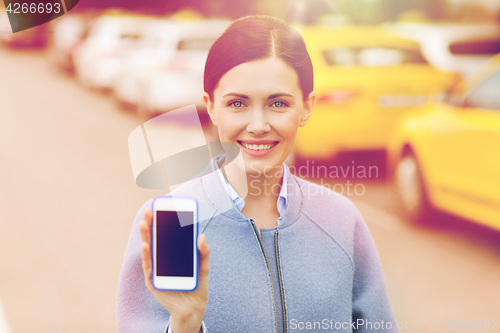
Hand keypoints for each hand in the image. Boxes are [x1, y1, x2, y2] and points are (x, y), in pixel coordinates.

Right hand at [140, 208, 209, 332]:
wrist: (193, 308)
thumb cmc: (197, 285)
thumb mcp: (204, 266)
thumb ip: (204, 252)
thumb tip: (201, 235)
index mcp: (175, 254)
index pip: (168, 235)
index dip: (165, 221)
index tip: (163, 207)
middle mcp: (163, 260)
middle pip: (156, 239)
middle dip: (152, 224)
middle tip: (150, 210)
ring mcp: (157, 270)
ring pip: (149, 250)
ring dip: (146, 236)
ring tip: (144, 223)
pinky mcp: (153, 281)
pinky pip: (149, 266)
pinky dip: (146, 255)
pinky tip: (146, 244)